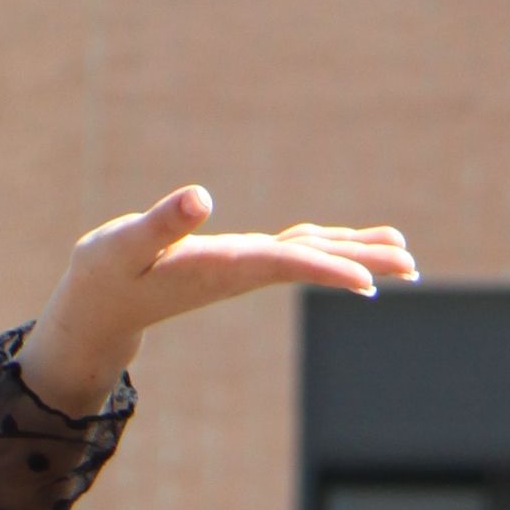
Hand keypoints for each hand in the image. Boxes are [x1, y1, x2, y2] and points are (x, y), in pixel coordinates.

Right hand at [17, 189, 414, 414]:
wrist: (98, 310)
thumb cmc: (105, 276)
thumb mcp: (122, 244)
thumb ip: (160, 223)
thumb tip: (200, 198)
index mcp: (219, 266)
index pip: (283, 264)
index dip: (327, 269)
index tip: (370, 283)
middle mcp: (240, 270)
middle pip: (313, 262)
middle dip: (363, 263)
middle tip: (412, 266)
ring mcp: (242, 268)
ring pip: (310, 256)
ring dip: (357, 255)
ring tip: (403, 256)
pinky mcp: (236, 262)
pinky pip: (294, 253)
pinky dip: (328, 247)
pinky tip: (351, 248)